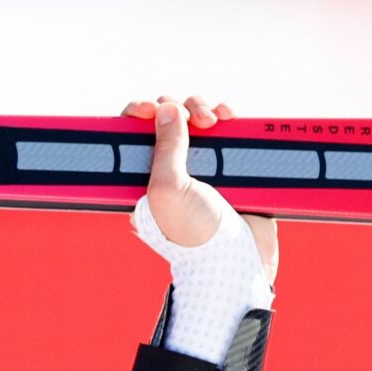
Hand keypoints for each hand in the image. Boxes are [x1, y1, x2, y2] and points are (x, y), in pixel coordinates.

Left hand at [123, 94, 277, 284]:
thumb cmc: (195, 236)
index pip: (133, 136)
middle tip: (192, 120)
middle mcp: (172, 171)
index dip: (138, 115)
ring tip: (213, 120)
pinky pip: (227, 131)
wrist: (238, 260)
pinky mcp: (231, 167)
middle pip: (168, 120)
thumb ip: (165, 148)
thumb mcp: (168, 190)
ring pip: (198, 120)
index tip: (149, 109)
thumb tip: (165, 108)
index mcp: (145, 180)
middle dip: (177, 109)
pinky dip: (228, 118)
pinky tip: (228, 117)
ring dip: (203, 108)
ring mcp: (203, 167)